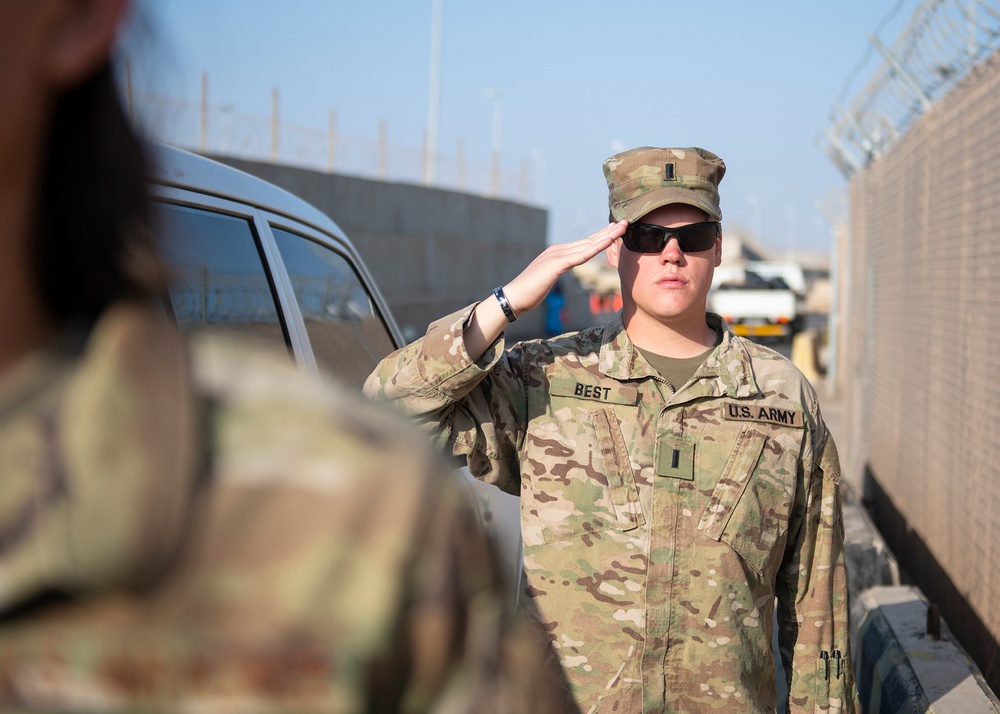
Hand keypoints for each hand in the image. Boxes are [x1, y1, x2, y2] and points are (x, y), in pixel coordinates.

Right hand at [503, 220, 626, 314]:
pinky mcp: (556, 264)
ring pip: (587, 244)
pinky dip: (595, 247)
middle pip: (588, 240)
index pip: (583, 244)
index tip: (616, 231)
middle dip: (608, 231)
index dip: (601, 236)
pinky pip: (580, 255)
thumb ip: (557, 271)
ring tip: (622, 227)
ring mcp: (557, 255)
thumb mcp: (548, 279)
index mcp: (557, 253)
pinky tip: (608, 241)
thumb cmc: (529, 292)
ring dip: (607, 235)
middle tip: (625, 222)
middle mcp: (558, 250)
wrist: (513, 297)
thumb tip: (561, 271)